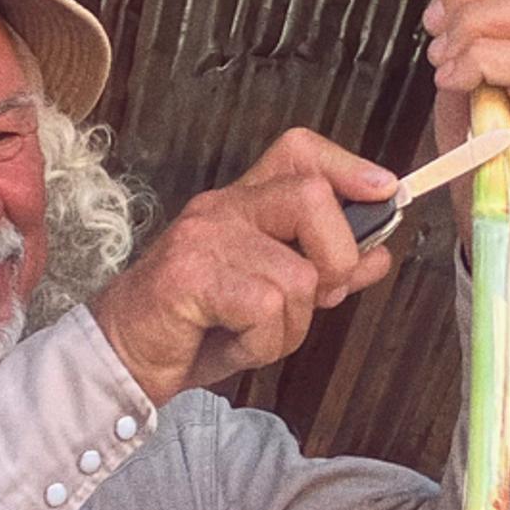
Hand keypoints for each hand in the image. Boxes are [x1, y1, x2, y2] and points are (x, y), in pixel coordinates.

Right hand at [90, 130, 401, 400]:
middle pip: (312, 197)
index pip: (300, 152)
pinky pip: (267, 308)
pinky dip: (263, 344)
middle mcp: (223, 208)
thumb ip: (323, 273)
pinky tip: (233, 344)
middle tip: (317, 299)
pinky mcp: (190, 274)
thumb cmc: (195, 328)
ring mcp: (205, 237)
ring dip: (290, 328)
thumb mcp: (272, 301)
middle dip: (336, 259)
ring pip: (298, 275)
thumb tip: (377, 255)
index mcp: (242, 204)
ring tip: (252, 336)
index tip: (385, 192)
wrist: (124, 358)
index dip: (349, 167)